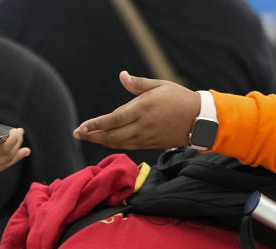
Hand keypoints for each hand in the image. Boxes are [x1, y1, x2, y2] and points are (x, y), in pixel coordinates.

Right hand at [0, 90, 29, 191]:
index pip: (1, 150)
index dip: (12, 140)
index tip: (16, 129)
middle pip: (4, 159)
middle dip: (16, 146)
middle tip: (20, 132)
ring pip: (0, 168)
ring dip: (13, 158)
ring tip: (24, 150)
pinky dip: (3, 165)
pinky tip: (7, 161)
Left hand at [73, 70, 200, 149]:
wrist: (199, 120)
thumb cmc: (179, 98)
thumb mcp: (160, 86)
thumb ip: (138, 84)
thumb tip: (122, 76)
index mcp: (142, 109)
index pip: (113, 119)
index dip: (96, 125)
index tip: (81, 127)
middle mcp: (141, 126)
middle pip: (111, 135)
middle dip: (92, 135)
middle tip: (76, 133)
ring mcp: (145, 137)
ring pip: (117, 143)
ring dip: (100, 141)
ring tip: (87, 137)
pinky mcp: (149, 144)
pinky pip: (127, 146)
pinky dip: (114, 144)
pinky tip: (105, 141)